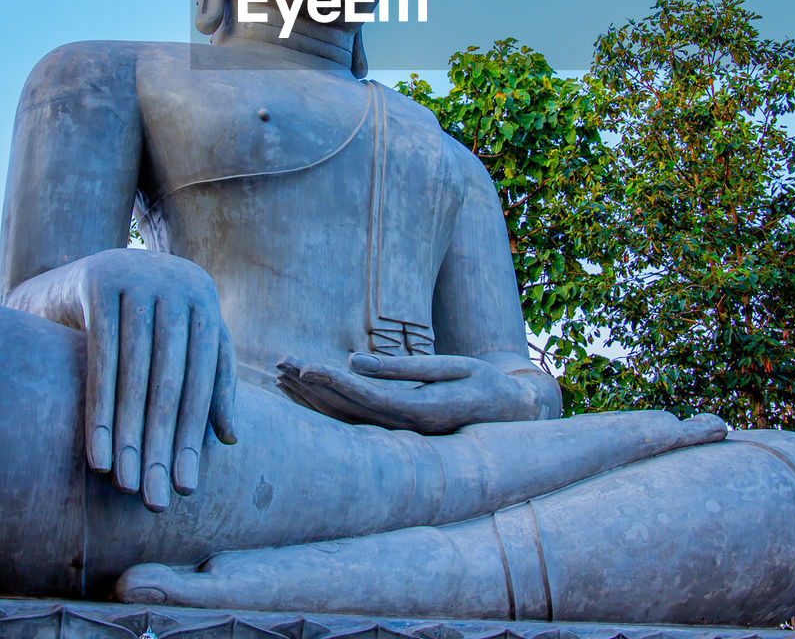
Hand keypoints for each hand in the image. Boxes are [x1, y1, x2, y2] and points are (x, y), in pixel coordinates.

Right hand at [74, 249, 236, 509]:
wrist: (73, 274)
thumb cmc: (134, 318)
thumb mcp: (175, 342)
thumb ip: (208, 379)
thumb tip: (231, 438)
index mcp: (204, 298)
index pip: (204, 378)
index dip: (194, 436)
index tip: (186, 490)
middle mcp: (178, 282)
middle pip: (172, 380)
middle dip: (164, 445)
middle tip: (156, 501)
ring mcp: (140, 277)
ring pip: (136, 374)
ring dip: (130, 437)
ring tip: (126, 486)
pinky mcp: (100, 282)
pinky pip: (101, 357)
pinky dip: (99, 411)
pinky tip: (97, 456)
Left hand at [276, 352, 550, 433]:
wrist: (514, 417)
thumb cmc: (486, 387)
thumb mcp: (451, 368)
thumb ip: (401, 368)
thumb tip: (351, 360)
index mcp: (420, 413)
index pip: (365, 398)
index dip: (332, 383)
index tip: (304, 368)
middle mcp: (404, 429)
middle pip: (347, 411)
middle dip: (311, 389)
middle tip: (280, 365)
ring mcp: (399, 432)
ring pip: (346, 417)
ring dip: (312, 397)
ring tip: (281, 374)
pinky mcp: (397, 427)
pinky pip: (354, 417)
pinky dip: (327, 402)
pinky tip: (304, 389)